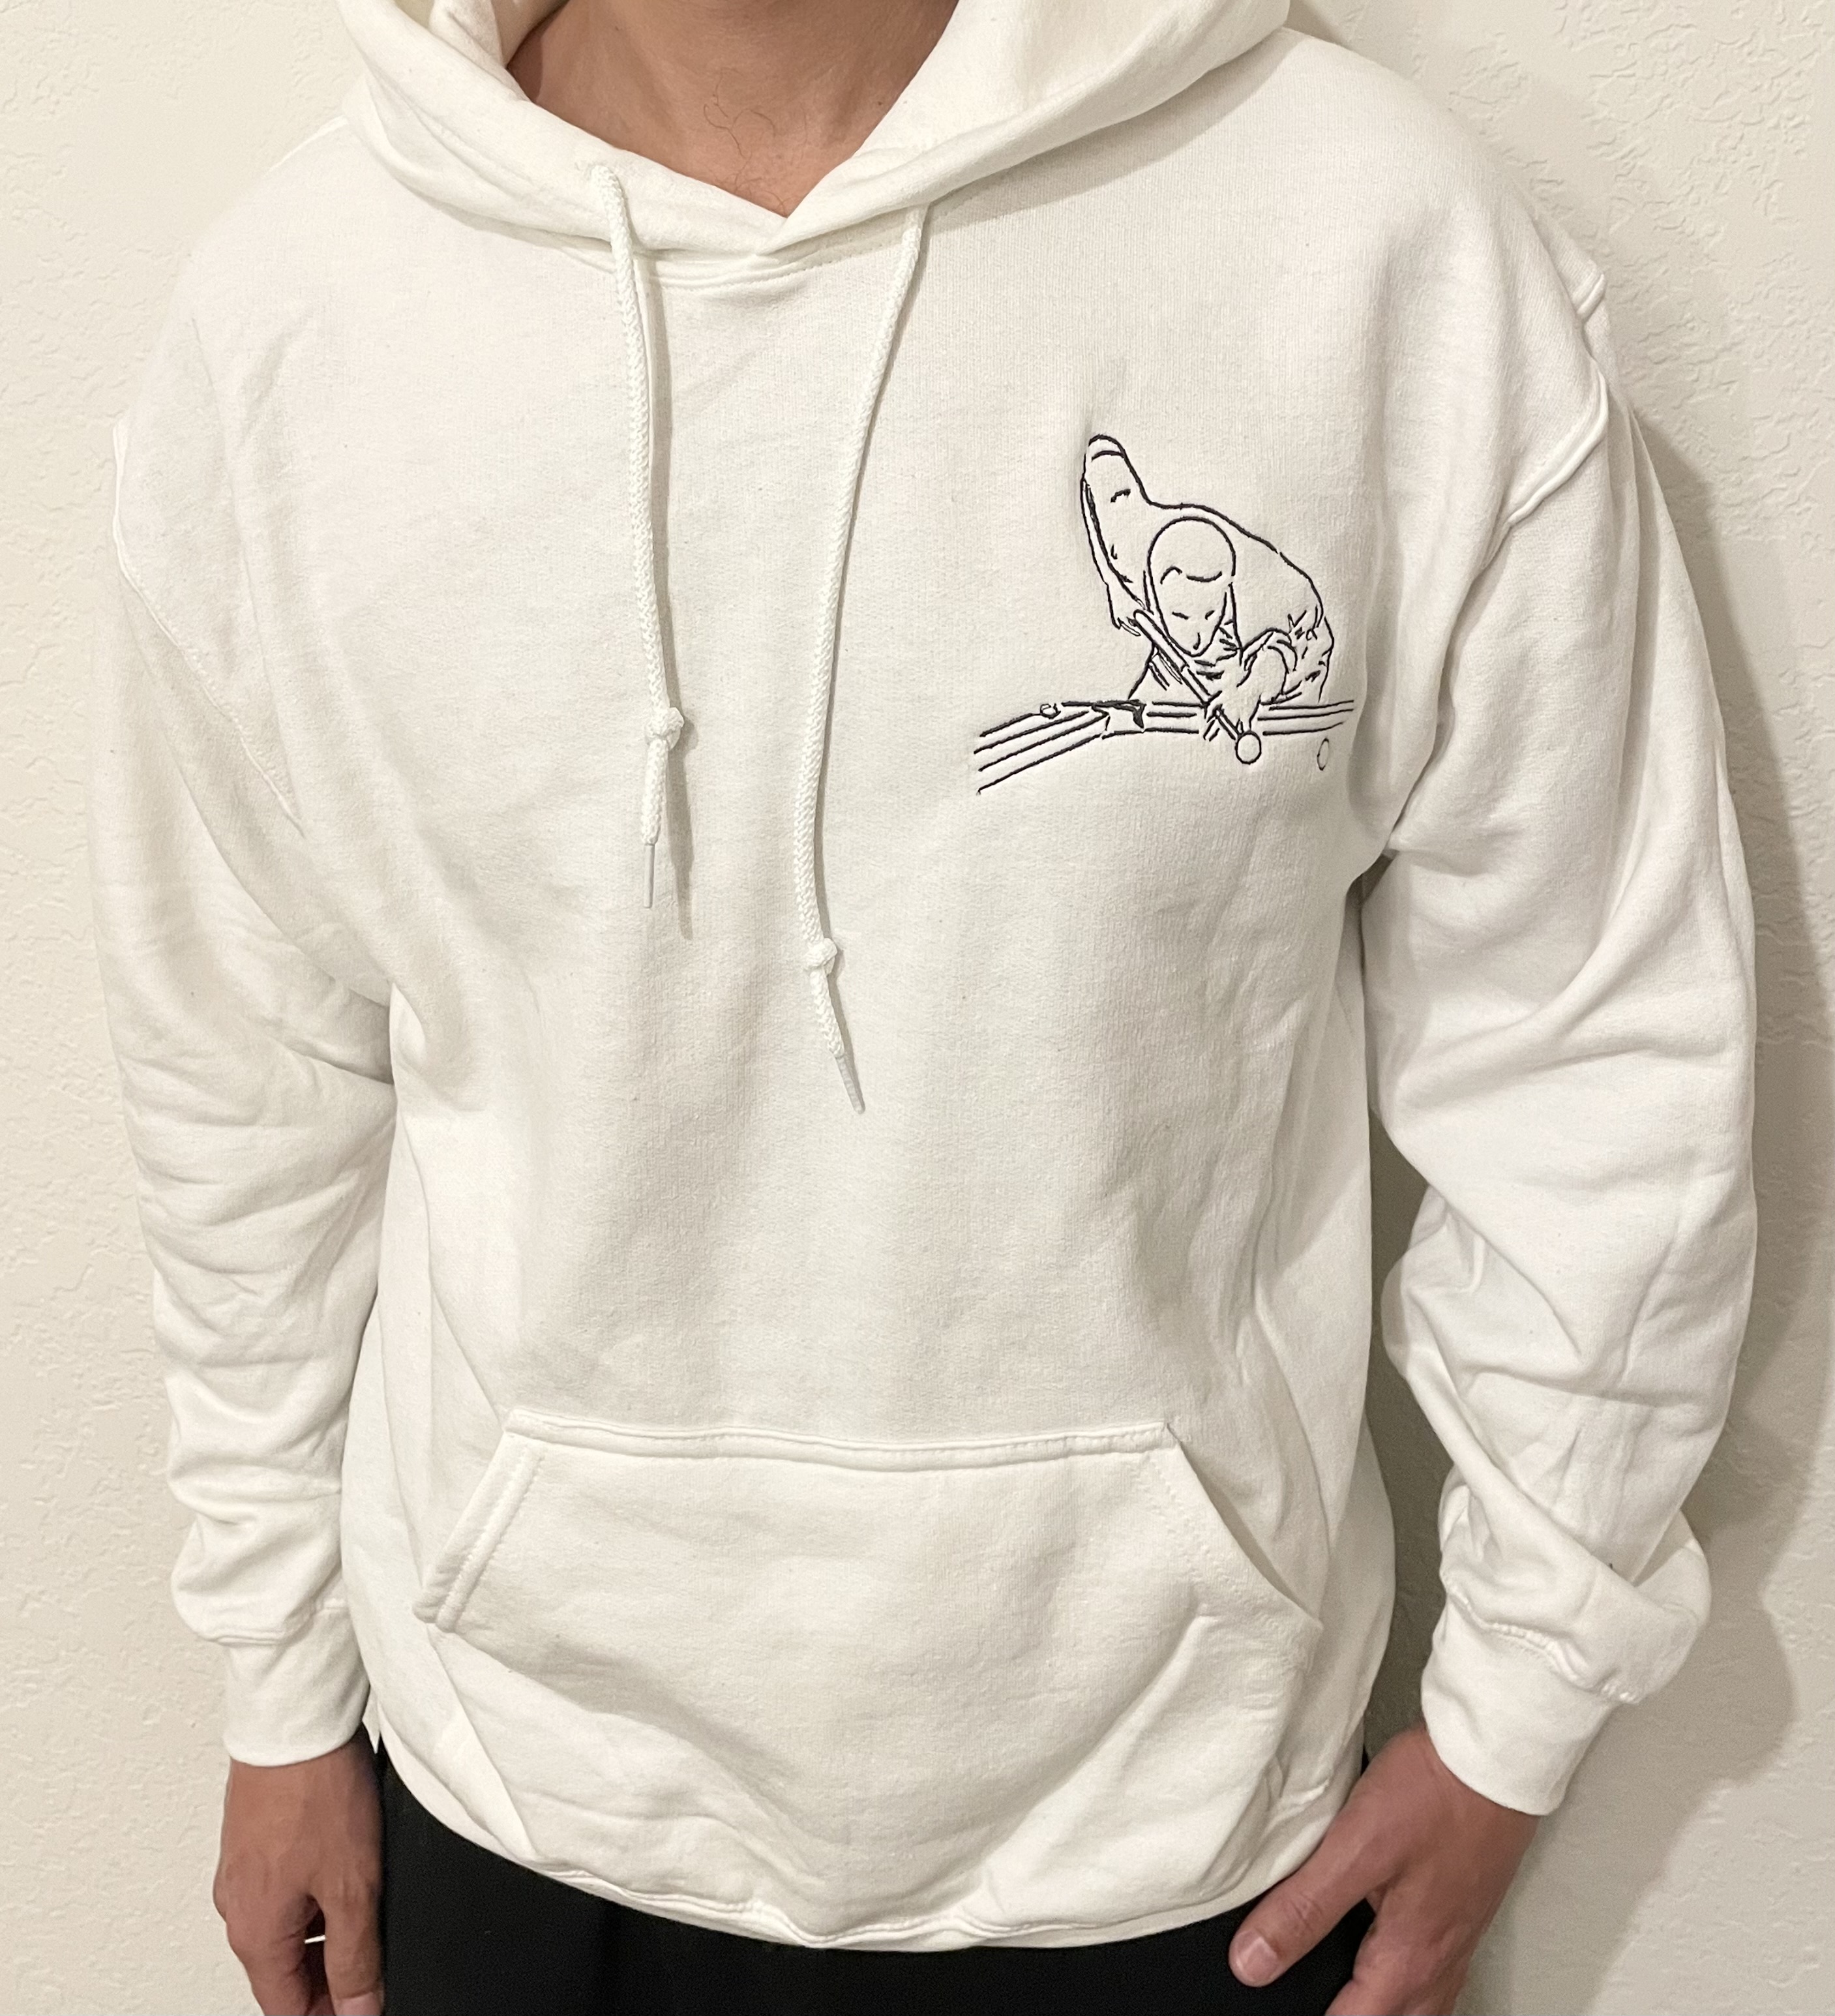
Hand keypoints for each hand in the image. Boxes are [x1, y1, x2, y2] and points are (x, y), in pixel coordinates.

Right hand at [213, 1734, 384, 2015]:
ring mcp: (241, 1871)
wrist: (294, 1719)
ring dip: (323, 1931)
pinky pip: (281, 1887)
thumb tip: (359, 2010)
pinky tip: (348, 1867)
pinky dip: (313, 1893)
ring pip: (284, 1926)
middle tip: (374, 1966)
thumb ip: (357, 1957)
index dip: (329, 2013)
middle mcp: (237, 1907)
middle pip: (283, 1970)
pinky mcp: (252, 1839)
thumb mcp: (353, 1886)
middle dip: (328, 1975)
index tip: (362, 2005)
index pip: (286, 2007)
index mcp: (255, 1932)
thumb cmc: (316, 1790)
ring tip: (369, 1909)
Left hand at [1229, 1723, 1537, 2014]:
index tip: (1279, 2001)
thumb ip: (1305, 1908)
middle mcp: (1440, 1954)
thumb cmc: (1435, 1794)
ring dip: (1390, 2002)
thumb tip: (1254, 1962)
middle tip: (1323, 2004)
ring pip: (1424, 1996)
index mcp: (1409, 1956)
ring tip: (1358, 1992)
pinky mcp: (1466, 1899)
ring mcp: (1458, 1929)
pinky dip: (1410, 1969)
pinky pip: (1438, 1959)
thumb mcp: (1355, 1848)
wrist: (1495, 1755)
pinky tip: (1392, 1942)